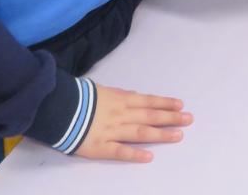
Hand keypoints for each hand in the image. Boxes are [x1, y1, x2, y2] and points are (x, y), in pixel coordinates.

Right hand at [74, 86, 191, 161]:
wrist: (58, 108)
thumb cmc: (79, 98)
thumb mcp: (102, 90)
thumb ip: (119, 94)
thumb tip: (135, 95)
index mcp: (120, 100)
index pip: (148, 101)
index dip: (165, 103)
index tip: (181, 105)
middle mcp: (120, 115)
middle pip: (150, 116)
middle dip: (171, 118)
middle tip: (189, 119)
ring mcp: (112, 131)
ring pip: (141, 133)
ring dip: (161, 134)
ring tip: (178, 136)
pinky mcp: (100, 147)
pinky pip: (120, 151)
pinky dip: (135, 154)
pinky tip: (150, 157)